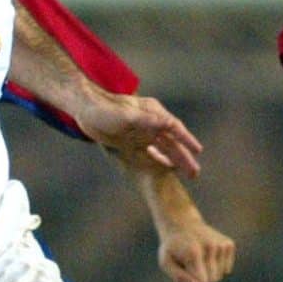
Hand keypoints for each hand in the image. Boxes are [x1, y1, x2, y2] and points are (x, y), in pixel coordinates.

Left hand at [77, 92, 203, 177]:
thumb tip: (168, 124)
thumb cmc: (104, 110)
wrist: (84, 108)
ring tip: (185, 174)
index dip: (186, 140)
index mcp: (152, 113)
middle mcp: (150, 122)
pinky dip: (159, 160)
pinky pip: (150, 152)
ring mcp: (141, 132)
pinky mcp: (132, 140)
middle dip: (184, 157)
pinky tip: (165, 169)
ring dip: (174, 160)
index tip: (198, 151)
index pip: (174, 128)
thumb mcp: (127, 116)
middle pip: (171, 142)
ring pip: (163, 149)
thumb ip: (148, 121)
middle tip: (195, 173)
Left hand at [158, 217, 235, 281]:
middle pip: (213, 279)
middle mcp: (211, 247)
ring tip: (199, 256)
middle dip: (202, 275)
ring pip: (220, 275)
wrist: (182, 224)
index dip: (193, 280)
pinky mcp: (229, 244)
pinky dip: (218, 265)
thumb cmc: (172, 248)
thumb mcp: (166, 263)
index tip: (185, 267)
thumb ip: (180, 279)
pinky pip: (226, 269)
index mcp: (195, 253)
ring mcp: (222, 245)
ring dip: (209, 270)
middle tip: (191, 260)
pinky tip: (208, 253)